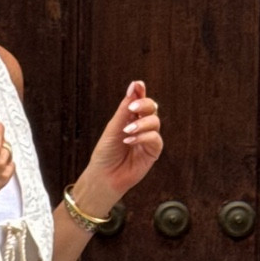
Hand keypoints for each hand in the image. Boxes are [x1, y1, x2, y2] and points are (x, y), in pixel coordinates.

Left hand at [84, 81, 162, 203]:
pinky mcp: (153, 152)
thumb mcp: (113, 127)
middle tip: (133, 107)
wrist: (104, 176)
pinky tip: (129, 141)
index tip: (138, 84)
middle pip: (152, 108)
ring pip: (155, 122)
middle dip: (144, 104)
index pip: (139, 101)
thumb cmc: (106, 152)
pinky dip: (143, 137)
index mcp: (130, 118)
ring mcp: (148, 138)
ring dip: (141, 123)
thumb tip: (134, 85)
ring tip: (126, 130)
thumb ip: (125, 108)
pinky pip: (155, 139)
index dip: (140, 91)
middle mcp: (142, 126)